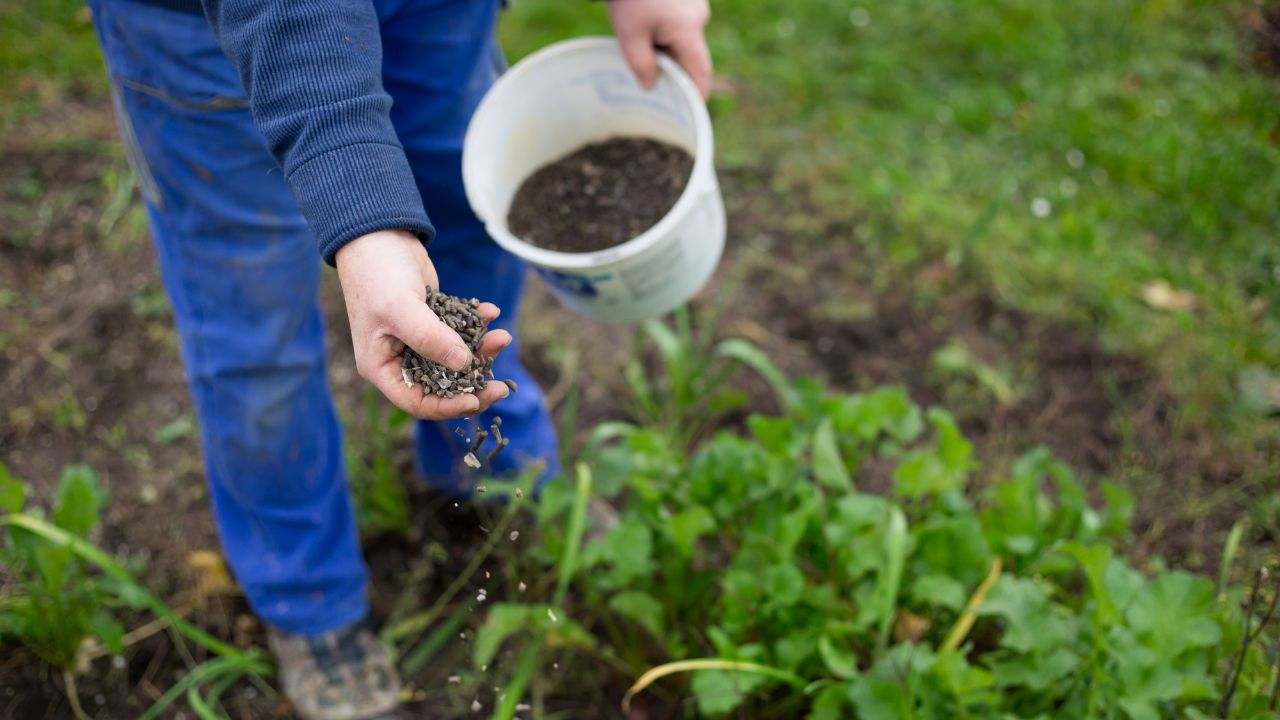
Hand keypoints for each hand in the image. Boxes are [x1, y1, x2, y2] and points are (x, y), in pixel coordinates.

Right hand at [335, 230, 511, 418]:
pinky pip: (460, 332)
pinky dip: (476, 325)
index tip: (477, 400)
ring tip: (502, 335)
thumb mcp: (401, 308)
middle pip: (442, 386)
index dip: (448, 407)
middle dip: (473, 384)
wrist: (378, 235)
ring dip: (481, 350)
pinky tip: (490, 311)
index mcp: (382, 367)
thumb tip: (465, 364)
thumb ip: (431, 339)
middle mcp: (400, 358)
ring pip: (456, 359)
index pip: (418, 401)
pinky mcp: (433, 320)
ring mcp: (418, 340)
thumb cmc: (378, 274)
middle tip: (502, 385)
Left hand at [607, 0, 711, 99]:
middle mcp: (699, 18)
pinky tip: (649, 32)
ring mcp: (696, 6)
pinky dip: (669, 35)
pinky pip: (683, 25)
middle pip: (693, 56)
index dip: (697, 94)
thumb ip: (640, 64)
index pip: (701, 71)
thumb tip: (650, 87)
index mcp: (688, 29)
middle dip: (677, 71)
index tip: (689, 112)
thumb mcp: (629, 33)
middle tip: (658, 87)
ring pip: (687, 40)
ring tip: (646, 52)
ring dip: (670, 51)